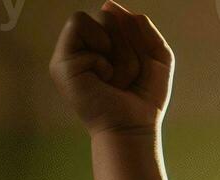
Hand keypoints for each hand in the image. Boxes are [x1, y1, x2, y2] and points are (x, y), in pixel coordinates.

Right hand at [49, 1, 172, 135]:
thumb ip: (143, 28)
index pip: (116, 14)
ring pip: (99, 19)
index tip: (138, 66)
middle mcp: (84, 46)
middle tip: (127, 77)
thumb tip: (110, 4)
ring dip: (120, 52)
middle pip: (109, 14)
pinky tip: (103, 78)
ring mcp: (70, 53)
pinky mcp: (61, 63)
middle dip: (129, 46)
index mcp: (102, 43)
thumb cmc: (145, 98)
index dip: (134, 36)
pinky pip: (80, 28)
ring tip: (116, 79)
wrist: (135, 127)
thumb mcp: (157, 56)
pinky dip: (101, 55)